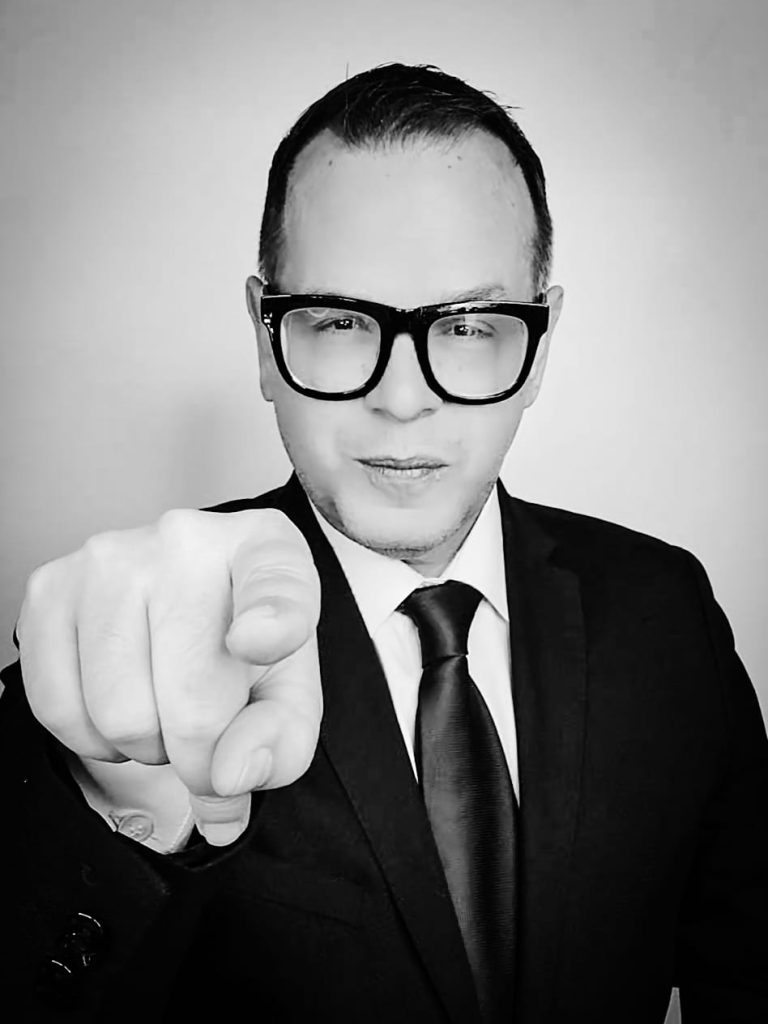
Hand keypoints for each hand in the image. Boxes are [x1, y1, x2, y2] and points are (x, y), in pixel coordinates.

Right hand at [16, 508, 321, 845]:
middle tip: (207, 735)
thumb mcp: (289, 694)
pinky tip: (122, 704)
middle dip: (201, 756)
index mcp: (267, 551)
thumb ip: (281, 742)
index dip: (273, 622)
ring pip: (118, 716)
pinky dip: (92, 738)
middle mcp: (187, 539)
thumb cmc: (242, 646)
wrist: (186, 602)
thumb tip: (229, 775)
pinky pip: (58, 709)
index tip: (258, 645)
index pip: (276, 584)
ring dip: (145, 745)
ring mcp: (111, 558)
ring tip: (163, 708)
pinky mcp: (50, 588)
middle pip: (191, 702)